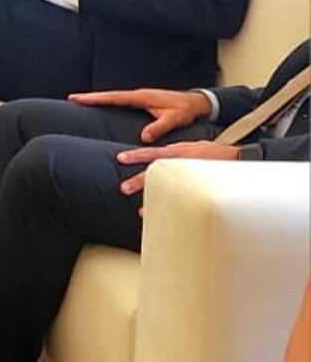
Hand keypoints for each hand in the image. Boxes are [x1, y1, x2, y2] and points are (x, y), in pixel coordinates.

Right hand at [70, 87, 212, 141]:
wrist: (196, 103)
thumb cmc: (185, 110)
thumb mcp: (174, 119)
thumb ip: (159, 127)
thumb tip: (143, 138)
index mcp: (142, 97)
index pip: (114, 97)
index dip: (96, 98)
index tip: (79, 99)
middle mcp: (138, 95)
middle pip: (110, 95)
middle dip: (91, 97)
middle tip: (72, 98)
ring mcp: (140, 97)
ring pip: (114, 97)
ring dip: (99, 99)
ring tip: (82, 102)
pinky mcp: (142, 101)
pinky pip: (121, 101)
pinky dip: (109, 102)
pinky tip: (103, 106)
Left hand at [117, 139, 243, 214]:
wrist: (241, 158)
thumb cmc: (216, 153)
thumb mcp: (194, 146)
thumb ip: (178, 150)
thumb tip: (165, 151)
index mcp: (179, 151)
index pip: (153, 152)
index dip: (137, 155)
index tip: (120, 158)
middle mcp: (184, 162)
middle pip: (157, 171)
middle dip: (139, 180)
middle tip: (123, 188)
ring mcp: (192, 174)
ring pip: (169, 186)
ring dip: (154, 198)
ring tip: (140, 210)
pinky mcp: (202, 185)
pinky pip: (184, 197)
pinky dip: (173, 206)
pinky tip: (165, 215)